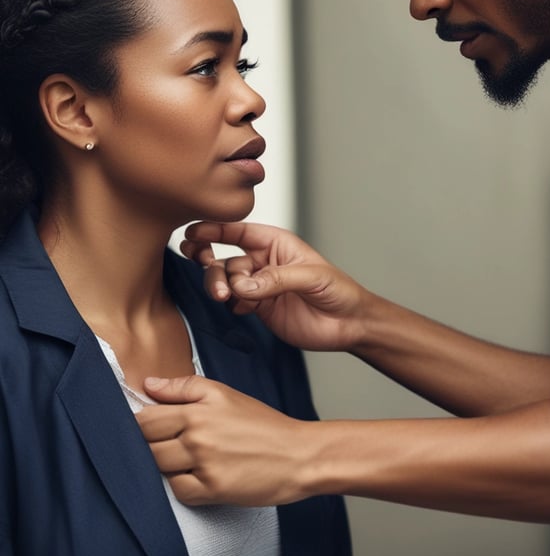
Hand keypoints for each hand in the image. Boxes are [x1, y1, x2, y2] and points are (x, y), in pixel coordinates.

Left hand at [137, 375, 313, 505]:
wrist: (297, 454)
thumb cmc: (263, 424)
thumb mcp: (225, 394)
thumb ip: (184, 387)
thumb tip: (148, 385)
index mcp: (199, 409)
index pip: (145, 419)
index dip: (142, 423)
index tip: (152, 427)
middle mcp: (198, 436)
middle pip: (147, 445)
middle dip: (152, 445)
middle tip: (171, 444)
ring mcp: (204, 464)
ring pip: (158, 468)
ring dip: (167, 466)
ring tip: (186, 459)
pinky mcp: (212, 490)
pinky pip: (177, 491)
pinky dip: (183, 486)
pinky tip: (199, 476)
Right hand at [180, 221, 370, 351]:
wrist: (349, 324)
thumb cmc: (339, 291)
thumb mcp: (312, 278)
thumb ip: (276, 279)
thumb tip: (243, 286)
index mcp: (277, 243)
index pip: (239, 232)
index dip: (215, 230)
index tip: (193, 234)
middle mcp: (265, 262)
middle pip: (227, 259)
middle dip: (213, 266)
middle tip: (212, 279)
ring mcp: (260, 285)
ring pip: (227, 281)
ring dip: (220, 287)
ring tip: (225, 297)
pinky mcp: (259, 308)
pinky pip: (234, 302)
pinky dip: (231, 304)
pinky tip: (240, 308)